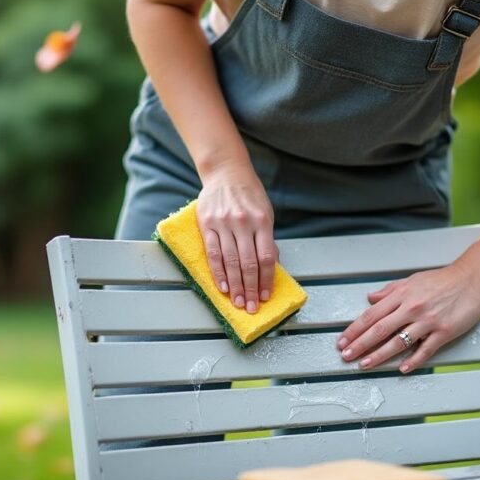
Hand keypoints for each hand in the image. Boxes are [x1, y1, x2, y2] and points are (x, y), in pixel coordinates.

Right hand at [196, 163, 275, 313]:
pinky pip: (213, 253)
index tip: (265, 296)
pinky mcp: (207, 224)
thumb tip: (271, 266)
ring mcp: (224, 224)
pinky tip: (222, 286)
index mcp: (262, 221)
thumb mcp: (266, 212)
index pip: (266, 257)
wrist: (226, 172)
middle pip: (248, 263)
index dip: (266, 279)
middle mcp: (243, 223)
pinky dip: (218, 272)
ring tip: (237, 301)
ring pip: (230, 261)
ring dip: (235, 285)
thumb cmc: (249, 195)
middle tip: (251, 306)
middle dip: (250, 288)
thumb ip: (267, 238)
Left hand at [336, 260, 479, 372]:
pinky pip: (425, 350)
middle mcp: (411, 308)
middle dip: (360, 345)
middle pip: (379, 330)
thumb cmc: (442, 280)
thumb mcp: (411, 280)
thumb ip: (389, 291)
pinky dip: (413, 360)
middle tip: (346, 356)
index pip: (371, 315)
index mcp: (401, 295)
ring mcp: (427, 321)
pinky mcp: (444, 332)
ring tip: (365, 364)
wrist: (472, 280)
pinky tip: (402, 369)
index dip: (354, 329)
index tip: (342, 341)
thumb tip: (370, 298)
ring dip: (379, 355)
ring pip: (398, 342)